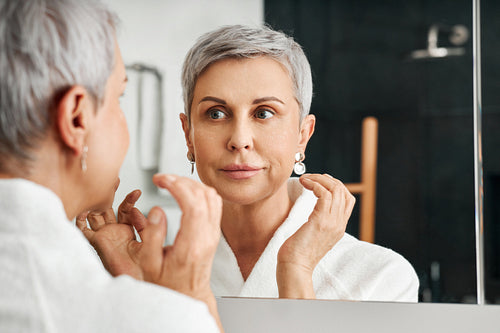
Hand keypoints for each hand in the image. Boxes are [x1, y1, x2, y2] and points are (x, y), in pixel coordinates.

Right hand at [76, 189, 164, 279]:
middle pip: (109, 208)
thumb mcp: (150, 244)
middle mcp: (115, 233)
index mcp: (129, 233)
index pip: (127, 211)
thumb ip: (149, 228)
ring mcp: (104, 237)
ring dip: (98, 201)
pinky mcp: (95, 242)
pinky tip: (86, 211)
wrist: (134, 286)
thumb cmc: (144, 271)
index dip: (130, 201)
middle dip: (111, 194)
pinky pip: (84, 229)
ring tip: (102, 187)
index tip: (137, 192)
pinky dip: (81, 219)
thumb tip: (153, 210)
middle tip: (115, 180)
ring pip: (97, 214)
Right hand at [77, 174, 222, 329]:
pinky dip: (200, 190)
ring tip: (171, 182)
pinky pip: (214, 202)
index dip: (177, 186)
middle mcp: (207, 237)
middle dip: (181, 180)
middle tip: (162, 178)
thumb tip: (158, 210)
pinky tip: (185, 190)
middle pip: (203, 196)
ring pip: (211, 196)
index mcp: (191, 245)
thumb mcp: (150, 264)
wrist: (189, 296)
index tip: (160, 180)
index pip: (193, 206)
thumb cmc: (167, 284)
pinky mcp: (214, 231)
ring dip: (192, 183)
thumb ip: (153, 236)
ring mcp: (213, 233)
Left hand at [276, 173, 354, 298]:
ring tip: (305, 179)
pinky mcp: (320, 221)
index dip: (336, 186)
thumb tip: (312, 209)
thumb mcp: (313, 235)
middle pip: (344, 191)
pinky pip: (324, 194)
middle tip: (311, 177)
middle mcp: (339, 224)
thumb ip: (318, 222)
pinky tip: (304, 183)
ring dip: (319, 179)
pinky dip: (314, 184)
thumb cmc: (297, 253)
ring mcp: (332, 222)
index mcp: (338, 228)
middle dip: (327, 179)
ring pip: (335, 189)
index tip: (320, 182)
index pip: (348, 200)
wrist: (294, 267)